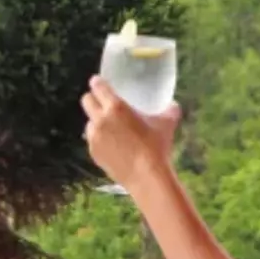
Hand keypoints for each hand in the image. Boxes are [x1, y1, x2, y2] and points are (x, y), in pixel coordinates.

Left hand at [81, 76, 181, 190]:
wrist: (146, 176)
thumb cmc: (156, 146)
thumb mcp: (166, 123)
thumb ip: (169, 109)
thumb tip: (172, 104)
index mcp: (115, 107)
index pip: (97, 86)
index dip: (97, 82)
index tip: (99, 82)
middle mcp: (100, 119)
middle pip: (86, 100)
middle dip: (93, 98)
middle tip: (102, 102)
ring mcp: (94, 137)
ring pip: (89, 122)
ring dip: (96, 121)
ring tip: (109, 127)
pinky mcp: (93, 152)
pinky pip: (92, 140)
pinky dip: (99, 139)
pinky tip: (112, 144)